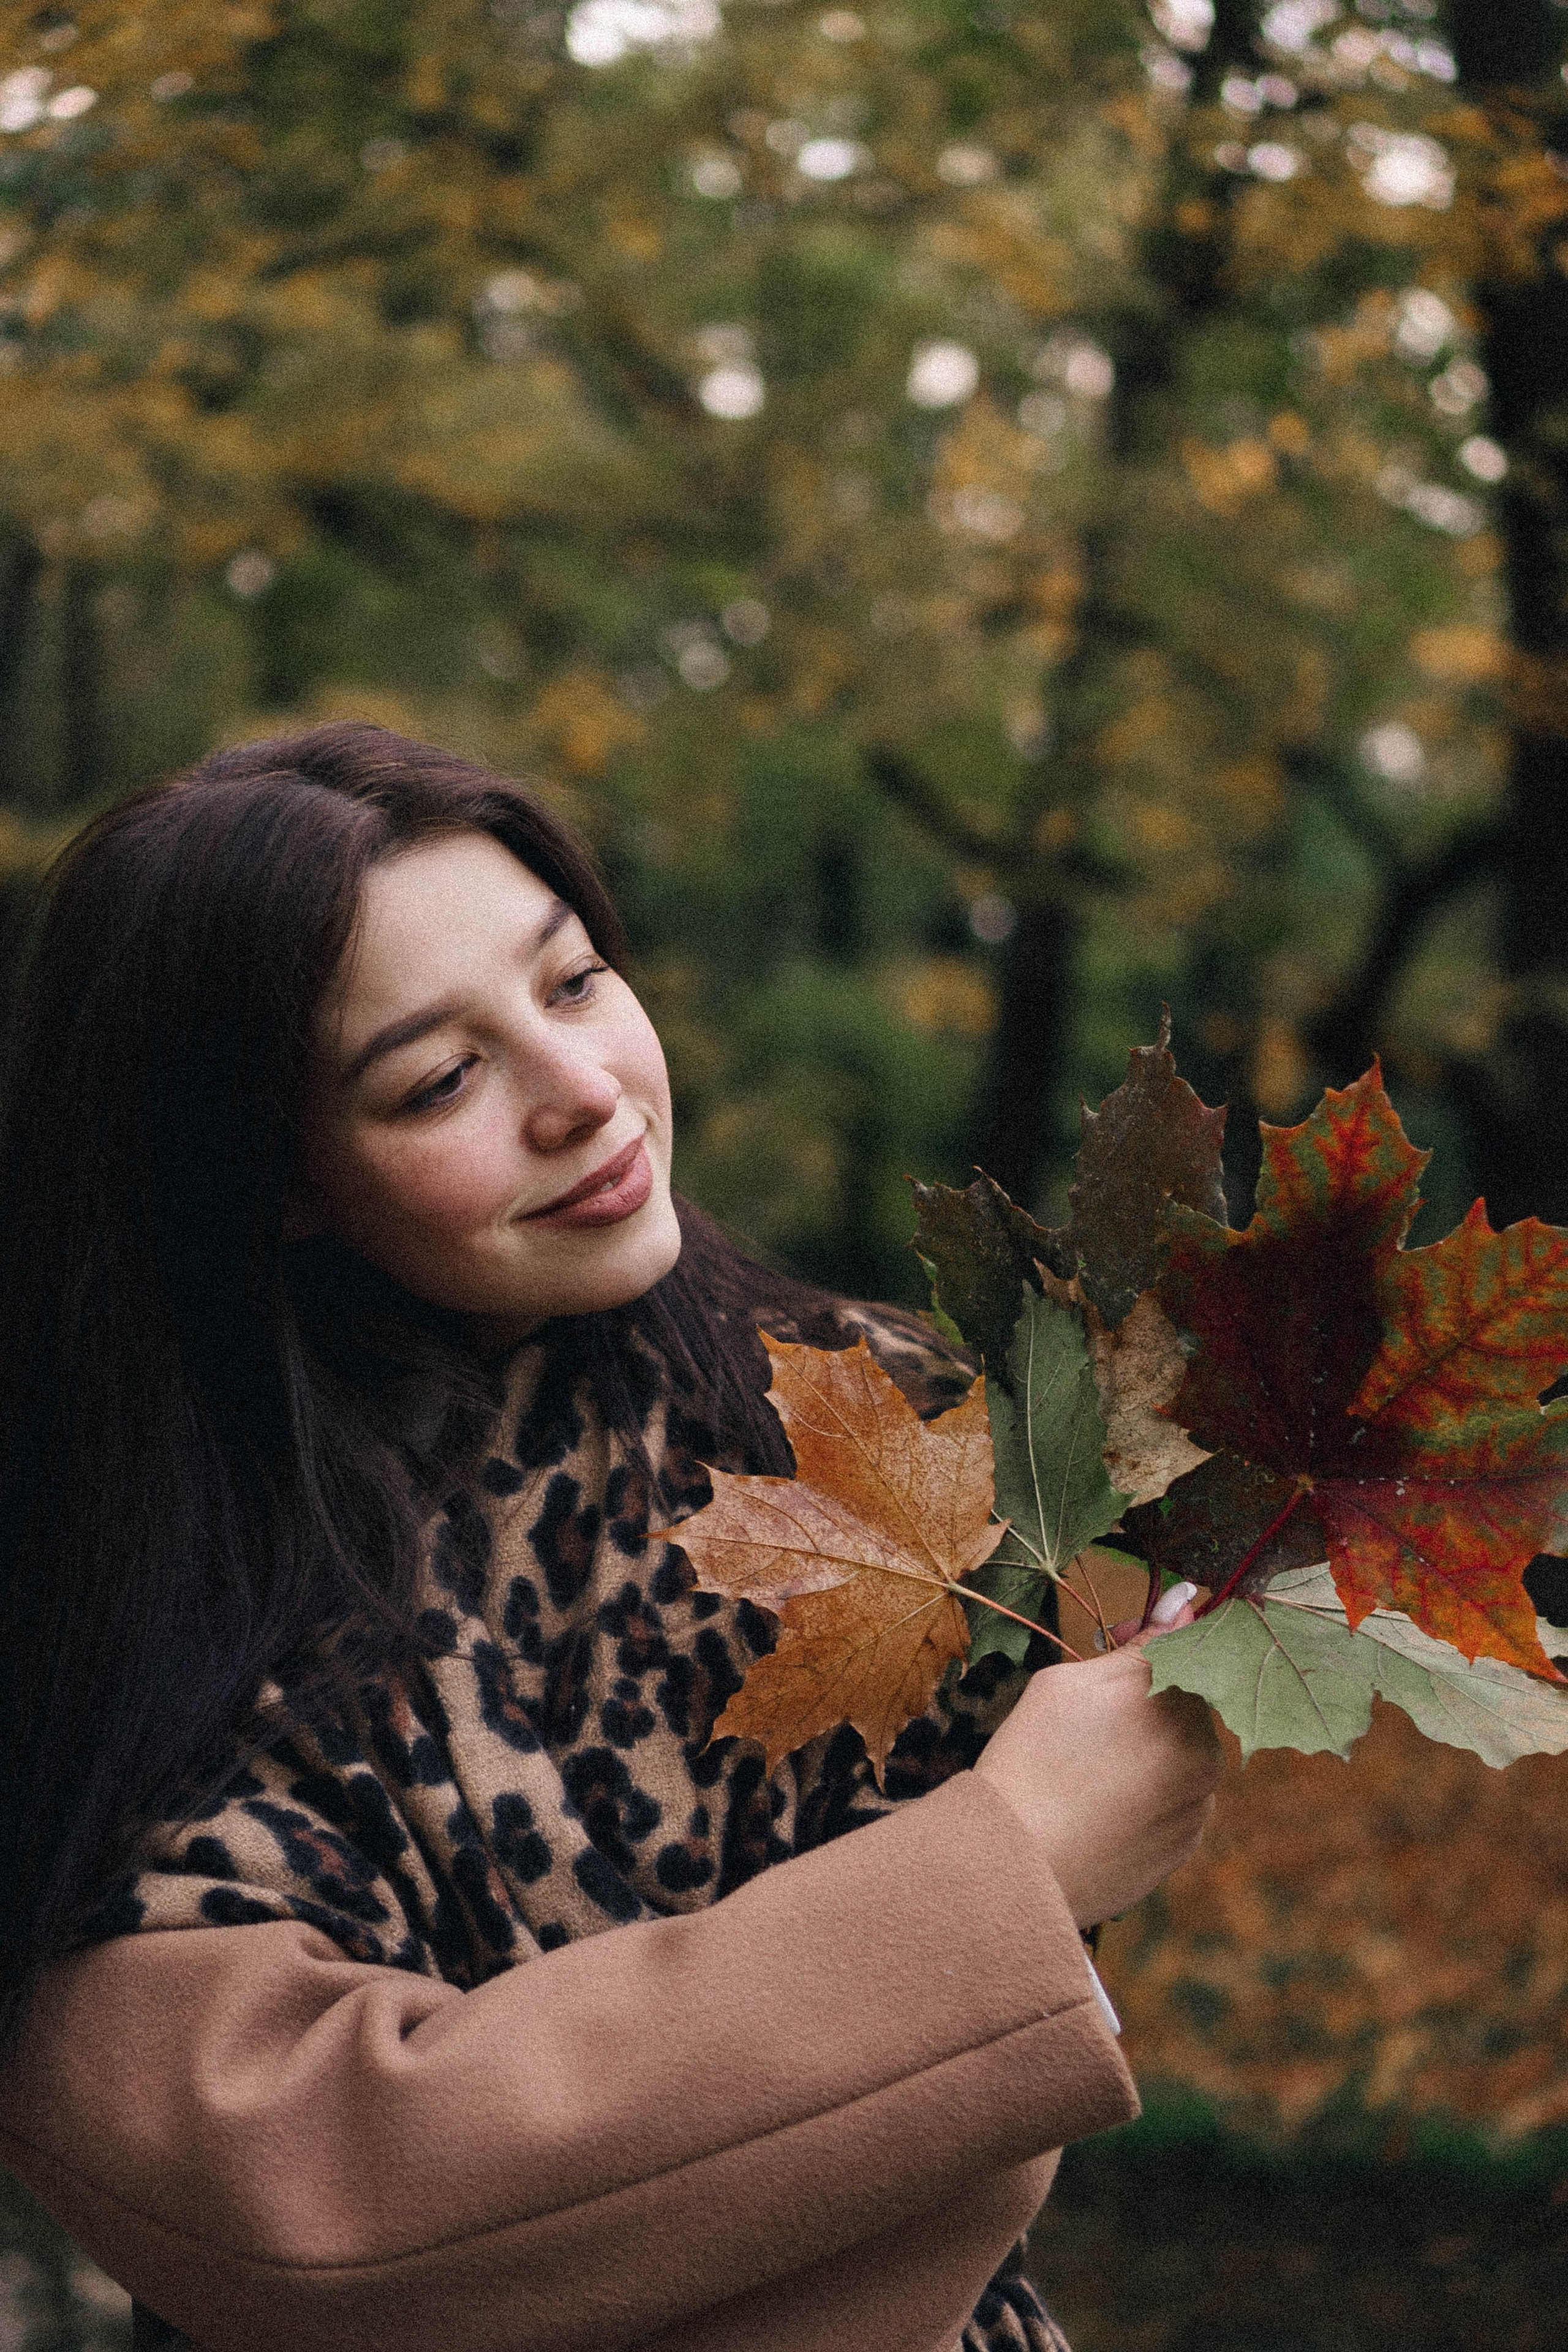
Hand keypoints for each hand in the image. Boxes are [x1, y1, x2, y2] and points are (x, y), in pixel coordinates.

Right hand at [972, 1587, 1223, 1928]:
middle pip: (1187, 1699)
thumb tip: (1188, 1599)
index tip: (1119, 1639)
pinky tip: (1099, 1800)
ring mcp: (1199, 1800)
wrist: (1016, 1864)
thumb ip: (1140, 1644)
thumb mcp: (1068, 1684)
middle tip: (1089, 1709)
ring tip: (1086, 1765)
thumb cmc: (1030, 1760)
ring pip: (1183, 1751)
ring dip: (1149, 1745)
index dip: (1153, 1636)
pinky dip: (1148, 1792)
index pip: (1188, 1641)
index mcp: (1172, 1695)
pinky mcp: (1188, 1842)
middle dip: (1147, 1693)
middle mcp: (1202, 1746)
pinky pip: (1177, 1799)